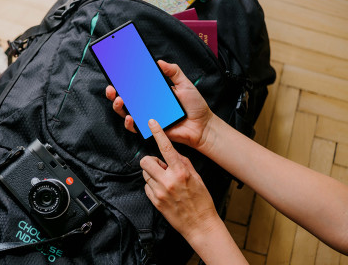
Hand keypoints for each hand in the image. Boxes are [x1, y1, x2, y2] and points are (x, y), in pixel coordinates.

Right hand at [105, 60, 213, 150]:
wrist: (203, 126)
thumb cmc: (195, 106)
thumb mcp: (185, 84)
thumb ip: (173, 72)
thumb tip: (159, 61)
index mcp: (153, 93)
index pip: (134, 85)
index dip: (123, 80)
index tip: (115, 73)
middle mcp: (147, 104)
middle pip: (125, 98)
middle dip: (114, 93)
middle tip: (112, 88)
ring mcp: (147, 117)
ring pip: (126, 112)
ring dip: (118, 107)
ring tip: (119, 100)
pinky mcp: (150, 129)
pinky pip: (135, 127)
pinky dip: (130, 123)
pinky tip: (130, 117)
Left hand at [140, 119, 219, 239]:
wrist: (200, 225)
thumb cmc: (201, 200)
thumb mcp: (197, 177)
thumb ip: (183, 163)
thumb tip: (172, 153)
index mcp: (181, 172)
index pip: (166, 148)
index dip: (158, 133)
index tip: (151, 122)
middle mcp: (168, 181)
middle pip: (146, 161)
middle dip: (151, 161)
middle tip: (160, 166)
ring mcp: (159, 192)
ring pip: (145, 174)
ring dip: (152, 174)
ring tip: (165, 181)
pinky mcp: (154, 202)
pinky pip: (146, 187)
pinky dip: (152, 186)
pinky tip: (163, 191)